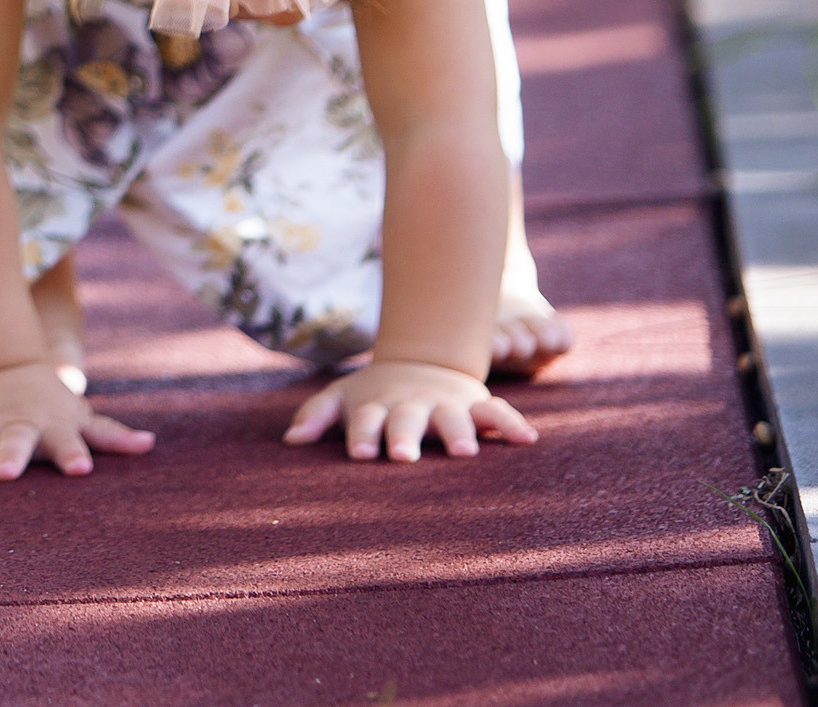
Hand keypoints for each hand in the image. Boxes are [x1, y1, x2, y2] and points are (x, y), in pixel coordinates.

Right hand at [0, 360, 155, 479]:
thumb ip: (110, 435)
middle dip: (8, 457)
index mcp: (47, 427)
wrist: (5, 369)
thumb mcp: (81, 418)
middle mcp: (12, 426)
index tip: (82, 471)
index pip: (66, 442)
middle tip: (5, 477)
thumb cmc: (52, 406)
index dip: (74, 454)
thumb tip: (150, 444)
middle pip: (12, 441)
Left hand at [284, 358, 537, 462]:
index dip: (361, 434)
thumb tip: (290, 440)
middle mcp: (412, 405)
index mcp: (377, 405)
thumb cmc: (376, 393)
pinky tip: (527, 440)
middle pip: (406, 419)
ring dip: (458, 432)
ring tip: (464, 453)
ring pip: (453, 418)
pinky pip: (497, 412)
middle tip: (402, 456)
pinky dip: (511, 424)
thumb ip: (317, 415)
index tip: (359, 453)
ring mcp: (445, 403)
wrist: (421, 360)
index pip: (365, 419)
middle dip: (404, 436)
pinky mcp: (475, 403)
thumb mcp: (343, 396)